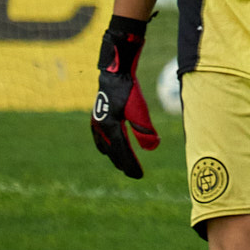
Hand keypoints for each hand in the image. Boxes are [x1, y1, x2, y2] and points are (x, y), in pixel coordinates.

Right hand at [90, 16, 159, 179]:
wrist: (114, 73)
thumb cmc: (129, 90)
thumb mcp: (140, 109)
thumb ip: (144, 130)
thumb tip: (153, 148)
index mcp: (111, 129)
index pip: (122, 154)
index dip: (131, 166)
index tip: (139, 176)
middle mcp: (101, 129)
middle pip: (113, 153)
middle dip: (123, 164)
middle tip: (134, 173)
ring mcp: (96, 124)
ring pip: (105, 147)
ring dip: (115, 156)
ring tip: (124, 164)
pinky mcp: (97, 118)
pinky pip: (100, 139)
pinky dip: (107, 147)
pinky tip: (110, 149)